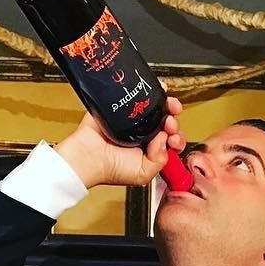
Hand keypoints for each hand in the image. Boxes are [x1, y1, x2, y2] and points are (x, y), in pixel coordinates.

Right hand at [54, 97, 184, 189]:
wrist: (88, 155)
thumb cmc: (110, 168)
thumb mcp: (142, 175)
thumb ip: (159, 161)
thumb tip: (164, 138)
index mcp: (150, 151)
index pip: (171, 142)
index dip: (177, 138)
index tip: (172, 139)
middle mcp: (144, 134)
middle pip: (169, 123)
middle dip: (174, 123)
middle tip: (168, 124)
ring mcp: (135, 119)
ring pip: (159, 108)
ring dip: (169, 106)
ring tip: (168, 110)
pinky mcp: (125, 105)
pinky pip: (142, 94)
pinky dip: (155, 90)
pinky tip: (161, 91)